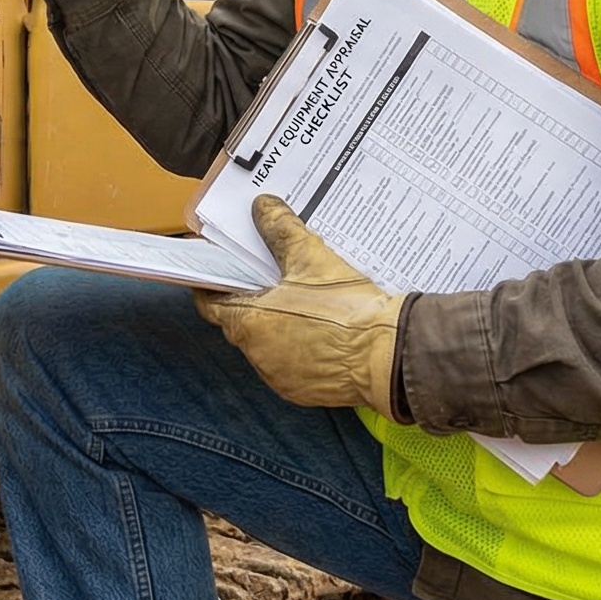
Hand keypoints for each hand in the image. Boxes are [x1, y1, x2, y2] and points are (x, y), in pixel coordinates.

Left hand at [195, 195, 403, 416]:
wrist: (389, 354)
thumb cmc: (346, 310)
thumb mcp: (311, 257)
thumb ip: (280, 228)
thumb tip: (263, 207)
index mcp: (249, 323)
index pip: (210, 304)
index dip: (211, 284)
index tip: (216, 270)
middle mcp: (258, 356)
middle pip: (240, 323)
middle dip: (250, 300)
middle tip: (266, 276)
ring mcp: (281, 378)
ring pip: (266, 346)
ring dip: (275, 326)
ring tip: (298, 300)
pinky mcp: (304, 392)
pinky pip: (291, 365)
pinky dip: (297, 348)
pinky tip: (317, 328)